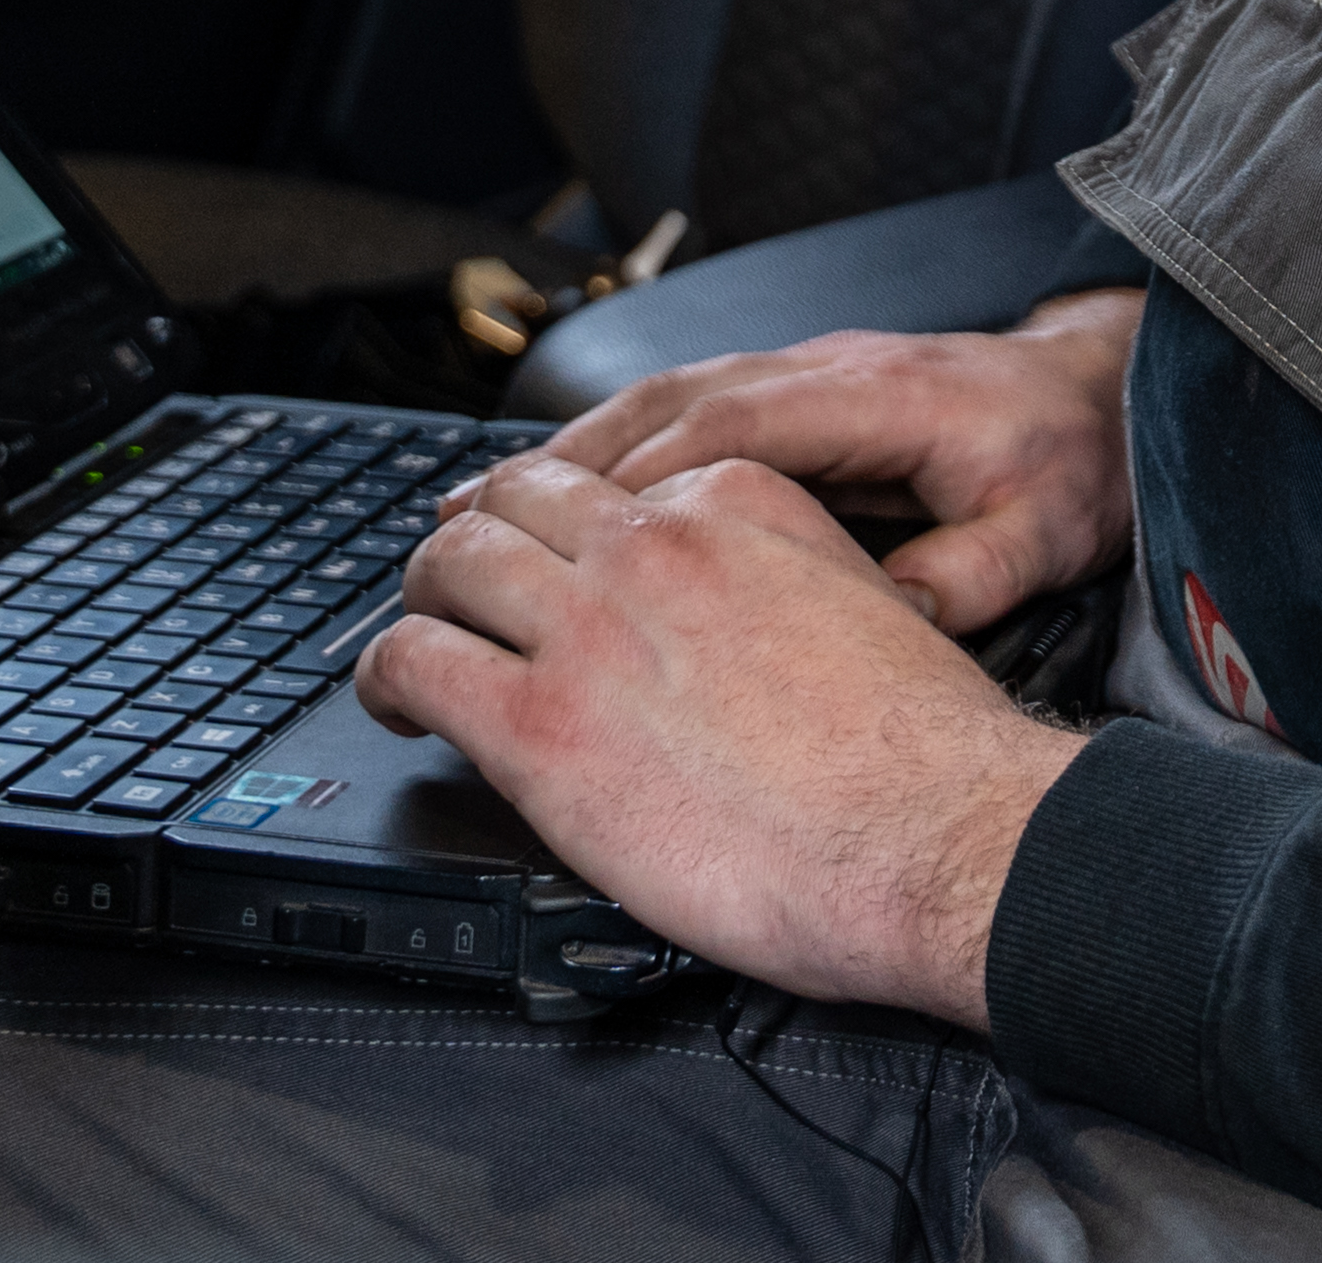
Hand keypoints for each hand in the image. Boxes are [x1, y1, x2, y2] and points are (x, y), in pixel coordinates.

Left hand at [354, 451, 1084, 1022]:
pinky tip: (397, 702)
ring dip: (424, 595)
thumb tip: (745, 613)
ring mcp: (590, 627)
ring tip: (420, 636)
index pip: (616, 484)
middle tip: (465, 587)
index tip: (564, 569)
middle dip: (480, 536)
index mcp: (741, 502)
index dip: (573, 529)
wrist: (933, 837)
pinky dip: (388, 674)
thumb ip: (790, 578)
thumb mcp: (872, 603)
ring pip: (452, 560)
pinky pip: (418, 662)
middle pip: (518, 498)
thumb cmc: (919, 755)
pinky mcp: (539, 723)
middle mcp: (657, 543)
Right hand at [530, 287, 1146, 634]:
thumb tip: (886, 624)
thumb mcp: (1037, 535)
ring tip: (481, 508)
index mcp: (879, 399)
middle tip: (467, 519)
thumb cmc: (1073, 462)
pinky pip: (689, 413)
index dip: (642, 470)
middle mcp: (827, 371)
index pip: (735, 422)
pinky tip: (563, 497)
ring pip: (666, 399)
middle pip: (671, 401)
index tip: (558, 526)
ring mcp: (810, 373)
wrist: (1108, 394)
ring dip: (575, 451)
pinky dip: (619, 450)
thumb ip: (963, 578)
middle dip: (566, 460)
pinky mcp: (803, 393)